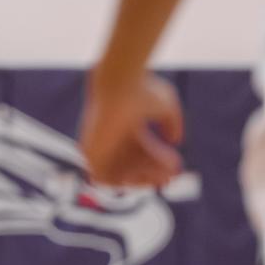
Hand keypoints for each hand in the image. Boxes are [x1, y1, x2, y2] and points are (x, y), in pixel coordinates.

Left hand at [79, 72, 183, 186]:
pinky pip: (104, 179)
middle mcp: (110, 138)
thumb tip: (176, 140)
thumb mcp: (166, 105)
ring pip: (119, 174)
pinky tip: (145, 173)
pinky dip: (125, 180)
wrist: (120, 84)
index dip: (158, 162)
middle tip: (170, 177)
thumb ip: (172, 123)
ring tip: (163, 173)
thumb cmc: (143, 90)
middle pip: (130, 166)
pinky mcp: (89, 153)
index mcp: (124, 126)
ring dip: (143, 178)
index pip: (140, 151)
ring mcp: (98, 146)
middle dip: (152, 174)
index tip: (176, 168)